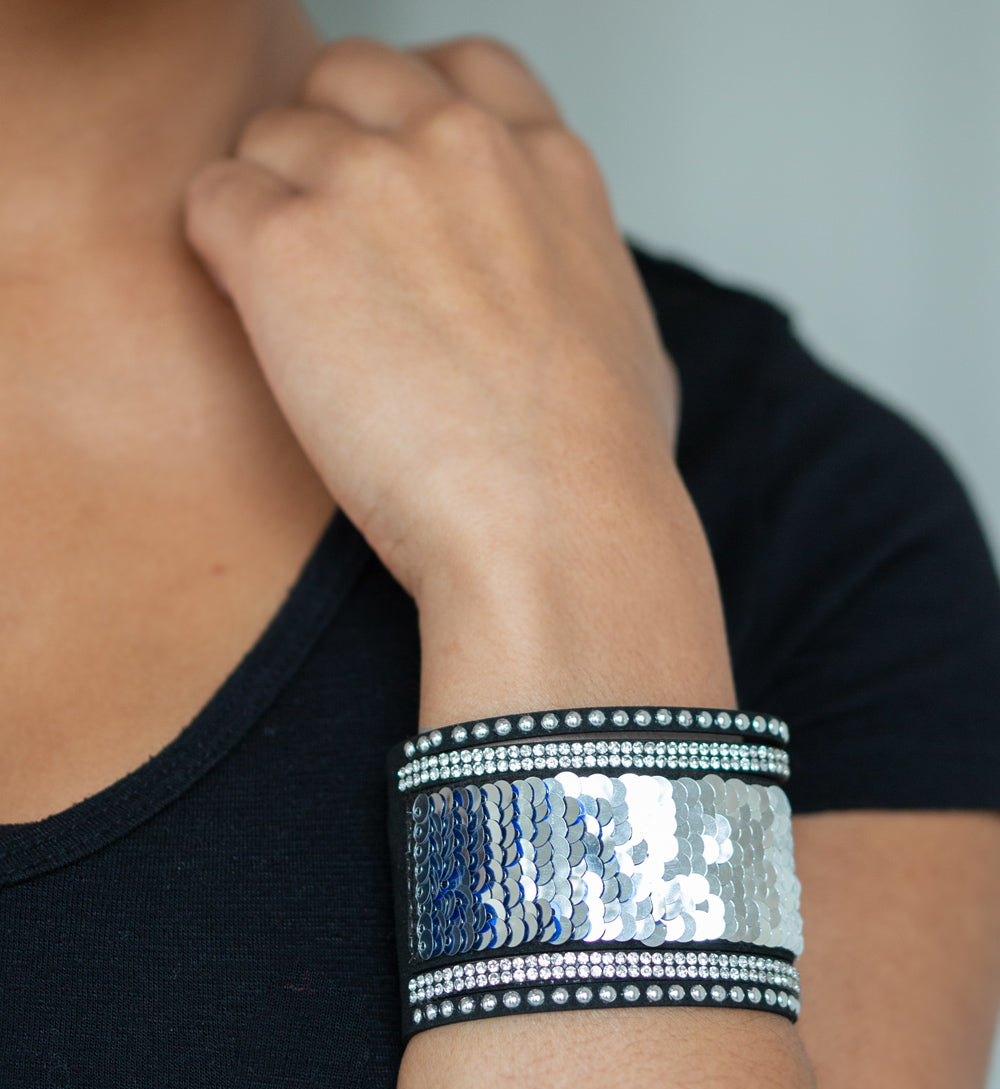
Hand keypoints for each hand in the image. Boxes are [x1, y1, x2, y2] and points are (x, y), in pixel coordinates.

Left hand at [183, 36, 680, 607]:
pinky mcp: (288, 244)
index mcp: (546, 163)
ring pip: (268, 137)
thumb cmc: (600, 475)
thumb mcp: (630, 342)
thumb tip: (558, 303)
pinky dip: (220, 258)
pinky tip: (261, 329)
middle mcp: (458, 145)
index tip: (394, 186)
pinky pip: (211, 201)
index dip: (407, 119)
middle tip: (329, 255)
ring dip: (269, 213)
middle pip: (347, 79)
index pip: (456, 69)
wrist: (557, 534)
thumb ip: (574, 282)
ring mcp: (370, 182)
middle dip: (326, 150)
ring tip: (297, 316)